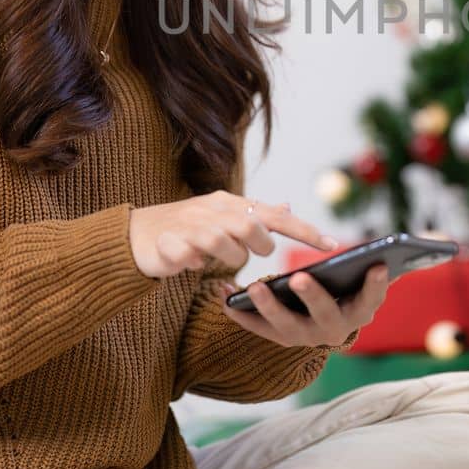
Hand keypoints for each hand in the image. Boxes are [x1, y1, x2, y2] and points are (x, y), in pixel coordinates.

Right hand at [127, 194, 337, 280]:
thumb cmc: (187, 228)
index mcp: (229, 204)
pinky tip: (190, 264)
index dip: (303, 230)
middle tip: (254, 255)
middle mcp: (212, 209)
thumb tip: (286, 207)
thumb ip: (254, 216)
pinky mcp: (167, 243)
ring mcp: (188, 225)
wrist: (136, 234)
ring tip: (215, 261)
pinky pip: (187, 255)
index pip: (274, 216)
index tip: (332, 245)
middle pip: (250, 225)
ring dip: (227, 258)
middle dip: (258, 246)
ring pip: (221, 241)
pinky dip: (193, 263)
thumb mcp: (223, 218)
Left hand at [219, 263, 389, 348]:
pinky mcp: (278, 339)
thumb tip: (395, 243)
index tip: (380, 265)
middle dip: (313, 296)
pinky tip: (224, 296)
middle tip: (299, 277)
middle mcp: (334, 330)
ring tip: (252, 286)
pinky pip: (258, 328)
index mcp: (359, 311)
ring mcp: (305, 337)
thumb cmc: (344, 289)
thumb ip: (370, 258)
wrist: (321, 323)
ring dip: (269, 307)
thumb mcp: (358, 275)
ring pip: (287, 327)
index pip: (371, 300)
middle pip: (325, 315)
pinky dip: (240, 313)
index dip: (377, 285)